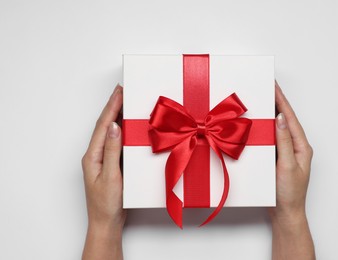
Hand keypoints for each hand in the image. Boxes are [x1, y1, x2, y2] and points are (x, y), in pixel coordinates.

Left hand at [81, 84, 124, 259]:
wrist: (107, 222)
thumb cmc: (106, 204)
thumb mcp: (110, 177)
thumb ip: (112, 151)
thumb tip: (115, 127)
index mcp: (92, 156)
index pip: (103, 126)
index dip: (111, 107)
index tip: (120, 92)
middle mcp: (96, 155)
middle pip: (105, 125)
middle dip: (113, 106)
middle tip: (123, 90)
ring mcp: (103, 159)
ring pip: (110, 133)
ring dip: (117, 116)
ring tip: (126, 102)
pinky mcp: (112, 164)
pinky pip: (117, 143)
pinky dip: (123, 130)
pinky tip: (129, 126)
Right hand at [268, 81, 314, 259]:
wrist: (285, 214)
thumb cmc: (289, 194)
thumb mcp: (287, 166)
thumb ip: (284, 142)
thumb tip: (281, 119)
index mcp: (301, 147)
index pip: (290, 118)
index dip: (282, 101)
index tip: (273, 86)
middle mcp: (294, 147)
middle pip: (285, 120)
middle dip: (276, 103)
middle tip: (266, 87)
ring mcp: (286, 153)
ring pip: (277, 129)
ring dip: (269, 114)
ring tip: (261, 100)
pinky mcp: (277, 159)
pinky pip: (271, 139)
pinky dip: (264, 129)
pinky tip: (257, 124)